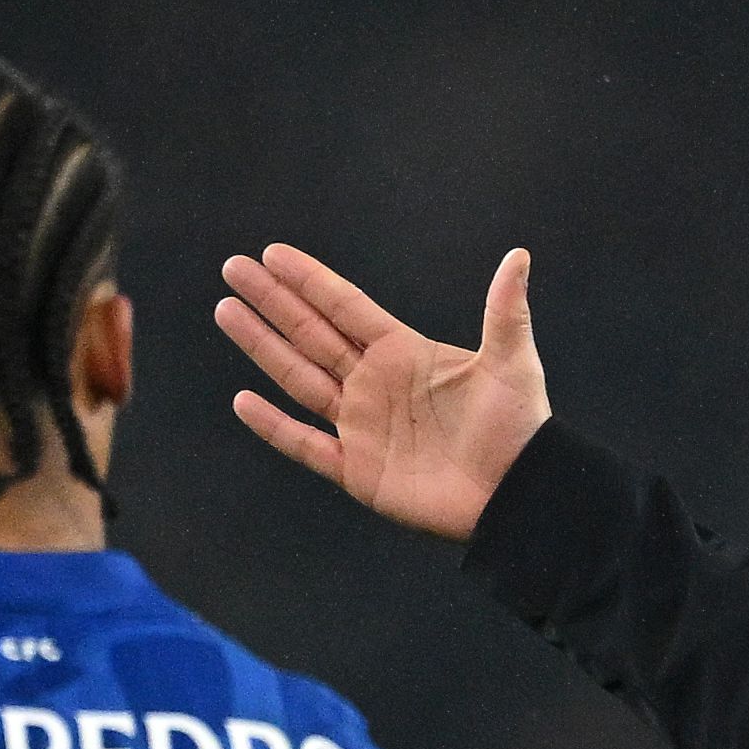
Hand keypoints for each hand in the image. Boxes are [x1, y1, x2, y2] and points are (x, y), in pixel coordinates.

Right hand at [221, 243, 551, 540]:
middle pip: (312, 334)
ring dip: (263, 347)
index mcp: (403, 353)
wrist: (518, 494)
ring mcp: (362, 427)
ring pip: (300, 379)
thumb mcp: (513, 362)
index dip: (310, 281)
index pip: (346, 307)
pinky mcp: (359, 471)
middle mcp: (375, 384)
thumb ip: (506, 310)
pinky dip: (276, 427)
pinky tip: (244, 400)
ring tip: (227, 311)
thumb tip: (520, 255)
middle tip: (234, 268)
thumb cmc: (519, 429)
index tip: (274, 254)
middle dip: (273, 301)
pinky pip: (307, 445)